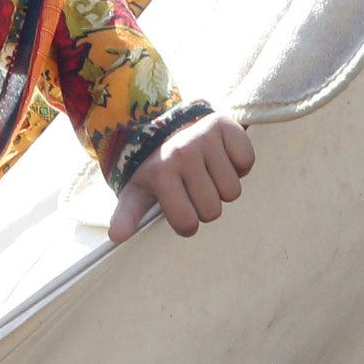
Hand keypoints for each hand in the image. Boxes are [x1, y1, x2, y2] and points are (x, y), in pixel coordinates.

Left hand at [112, 110, 254, 238]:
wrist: (170, 126)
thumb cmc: (157, 167)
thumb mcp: (137, 189)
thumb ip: (128, 214)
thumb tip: (116, 237)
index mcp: (161, 173)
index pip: (187, 223)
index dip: (188, 223)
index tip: (181, 209)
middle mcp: (182, 153)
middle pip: (212, 210)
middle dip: (206, 205)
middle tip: (195, 188)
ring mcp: (205, 138)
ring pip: (232, 190)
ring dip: (224, 186)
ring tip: (209, 172)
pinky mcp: (225, 125)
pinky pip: (246, 161)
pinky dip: (239, 164)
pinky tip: (223, 158)